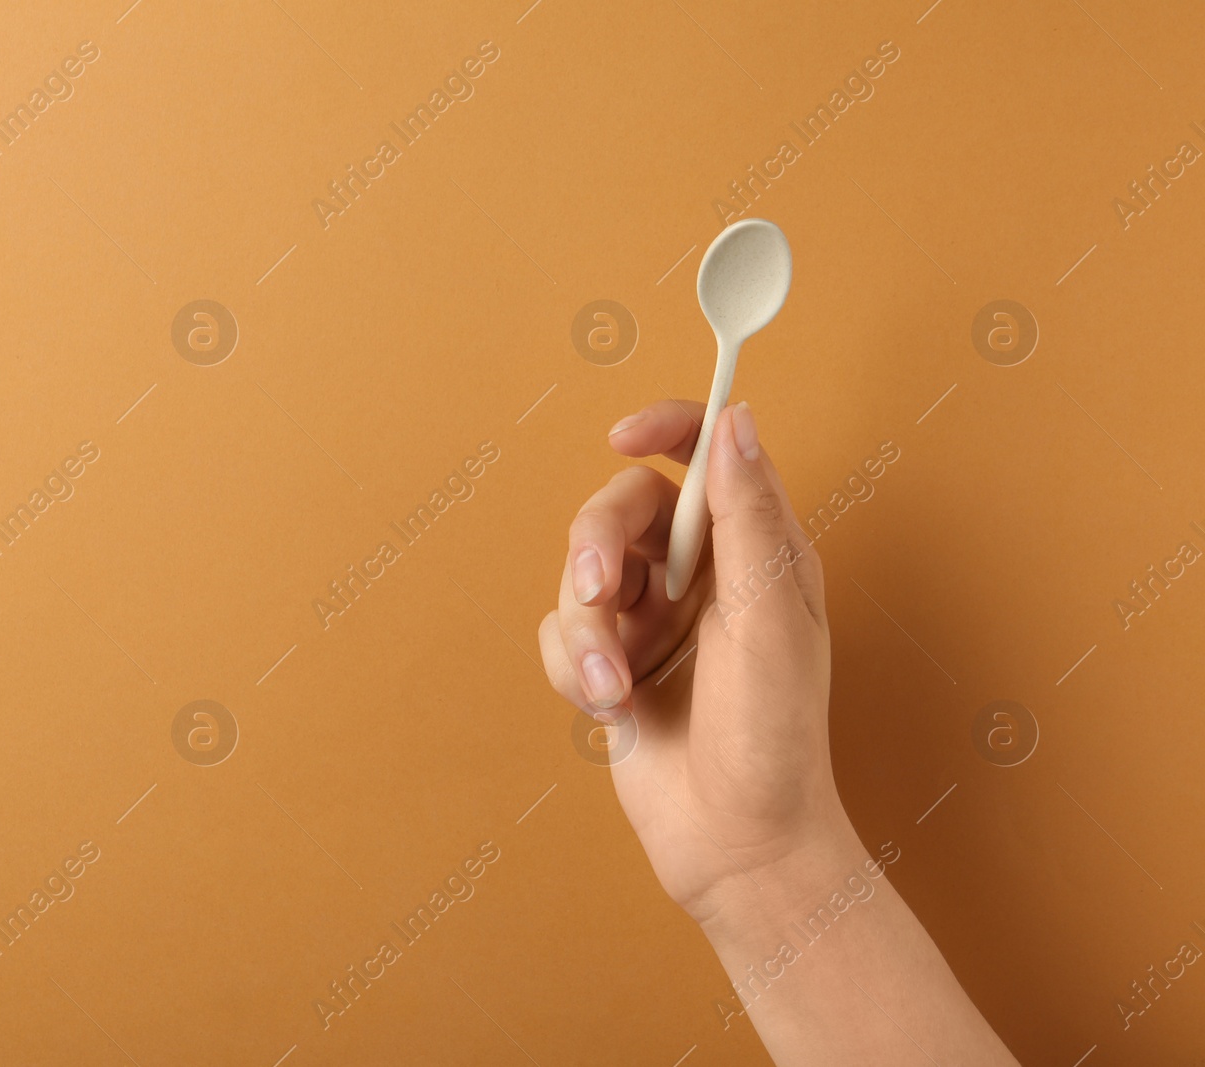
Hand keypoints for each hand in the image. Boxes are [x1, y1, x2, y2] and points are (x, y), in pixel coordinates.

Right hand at [539, 400, 854, 924]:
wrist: (737, 846)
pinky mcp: (610, 662)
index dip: (665, 428)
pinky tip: (610, 709)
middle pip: (620, 509)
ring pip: (580, 574)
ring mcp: (652, 620)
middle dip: (596, 548)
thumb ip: (748, 519)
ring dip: (587, 632)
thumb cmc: (776, 739)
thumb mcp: (771, 620)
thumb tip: (736, 420)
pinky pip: (558, 632)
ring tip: (615, 689)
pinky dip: (574, 668)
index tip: (622, 436)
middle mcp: (700, 575)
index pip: (706, 455)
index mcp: (754, 551)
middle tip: (597, 592)